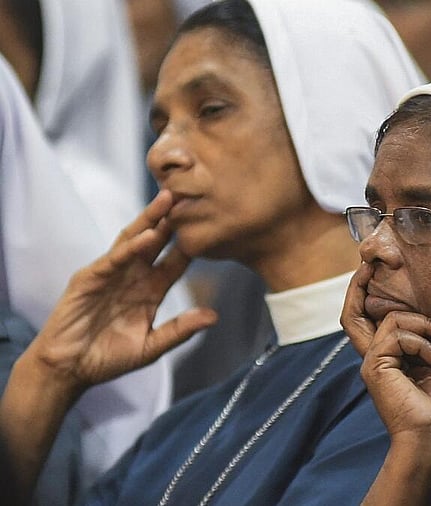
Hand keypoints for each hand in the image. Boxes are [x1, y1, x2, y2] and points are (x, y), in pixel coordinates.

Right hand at [25, 190, 217, 394]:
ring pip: (134, 240)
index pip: (176, 261)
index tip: (214, 224)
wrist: (69, 370)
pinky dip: (130, 247)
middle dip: (172, 219)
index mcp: (150, 290)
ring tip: (168, 199)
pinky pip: (113, 259)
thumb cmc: (108, 358)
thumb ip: (180, 330)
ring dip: (150, 220)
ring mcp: (111, 274)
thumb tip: (214, 316)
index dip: (192, 244)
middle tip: (192, 194)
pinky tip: (147, 236)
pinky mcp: (89, 279)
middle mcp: (133, 276)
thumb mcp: (152, 346)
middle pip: (156, 241)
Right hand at [341, 262, 430, 444]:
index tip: (380, 269)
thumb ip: (428, 341)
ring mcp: (372, 363)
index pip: (368, 319)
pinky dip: (422, 341)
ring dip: (425, 323)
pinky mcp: (376, 367)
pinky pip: (397, 335)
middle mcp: (373, 358)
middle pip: (352, 315)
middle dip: (358, 285)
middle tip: (370, 262)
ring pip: (391, 320)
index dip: (367, 293)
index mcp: (386, 358)